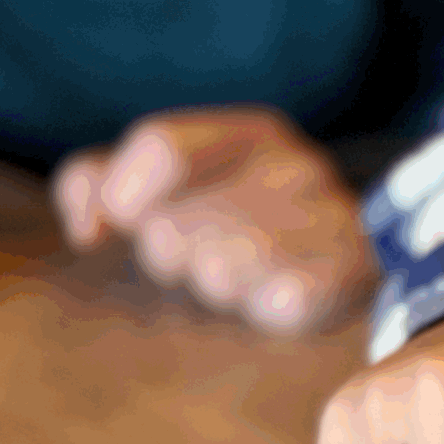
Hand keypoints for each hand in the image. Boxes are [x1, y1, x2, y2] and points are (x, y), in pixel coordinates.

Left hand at [53, 108, 371, 333]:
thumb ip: (95, 184)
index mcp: (249, 133)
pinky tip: (272, 303)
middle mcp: (295, 164)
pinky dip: (264, 310)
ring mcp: (331, 216)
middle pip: (174, 228)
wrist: (354, 267)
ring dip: (216, 290)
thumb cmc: (235, 230)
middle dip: (170, 258)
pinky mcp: (354, 274)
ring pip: (221, 270)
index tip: (120, 227)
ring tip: (238, 285)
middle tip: (200, 263)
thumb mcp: (162, 191)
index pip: (160, 148)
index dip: (125, 197)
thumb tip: (90, 229)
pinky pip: (282, 301)